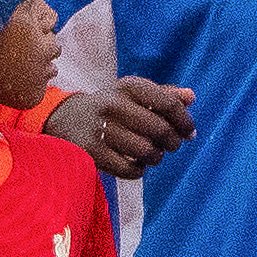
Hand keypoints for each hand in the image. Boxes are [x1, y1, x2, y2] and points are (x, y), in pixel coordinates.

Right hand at [47, 77, 196, 180]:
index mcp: (127, 86)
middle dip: (173, 142)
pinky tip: (135, 163)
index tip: (189, 132)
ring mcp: (99, 128)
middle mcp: (112, 104)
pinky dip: (139, 170)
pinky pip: (130, 169)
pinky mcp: (90, 152)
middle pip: (160, 130)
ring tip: (152, 154)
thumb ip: (164, 96)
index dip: (184, 121)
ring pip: (146, 151)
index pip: (167, 103)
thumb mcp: (134, 96)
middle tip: (170, 145)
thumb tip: (191, 97)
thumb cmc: (112, 109)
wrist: (65, 119)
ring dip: (155, 157)